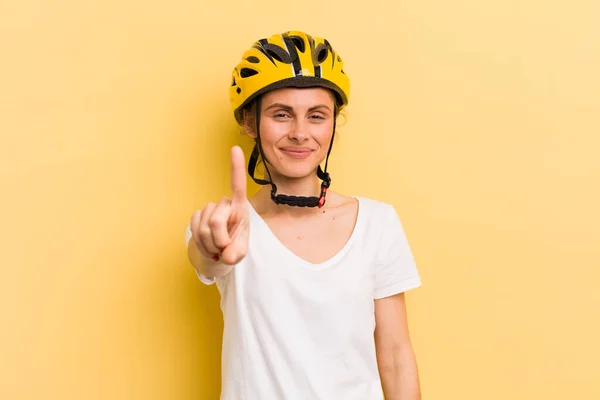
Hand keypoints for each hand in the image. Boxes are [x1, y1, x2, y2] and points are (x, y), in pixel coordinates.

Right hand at [190, 146, 248, 264]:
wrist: (219, 252)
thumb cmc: (234, 247)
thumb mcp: (240, 252)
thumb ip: (237, 253)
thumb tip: (228, 256)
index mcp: (240, 207)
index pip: (238, 185)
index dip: (236, 167)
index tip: (234, 148)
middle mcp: (224, 204)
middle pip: (215, 222)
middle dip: (219, 241)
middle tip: (224, 248)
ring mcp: (208, 209)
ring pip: (204, 229)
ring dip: (211, 245)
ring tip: (218, 247)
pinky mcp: (196, 215)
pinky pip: (195, 231)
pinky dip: (202, 244)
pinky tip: (208, 245)